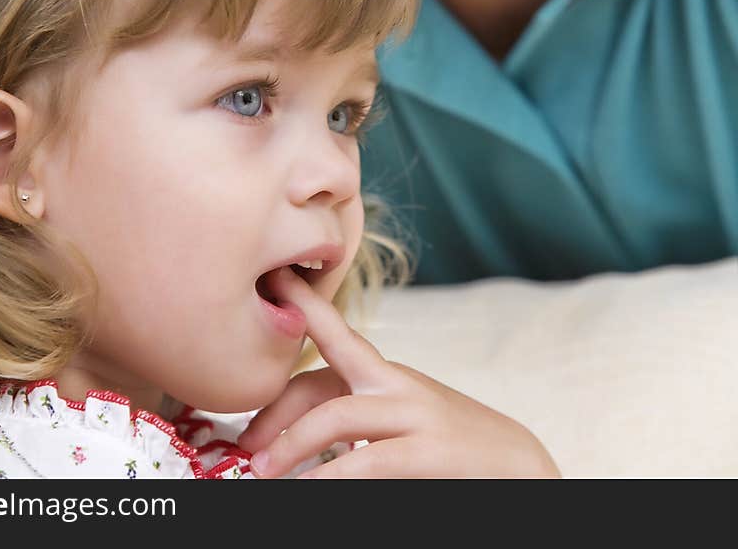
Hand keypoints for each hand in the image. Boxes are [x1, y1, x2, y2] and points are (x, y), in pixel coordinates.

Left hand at [238, 266, 560, 477]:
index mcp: (389, 377)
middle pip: (322, 381)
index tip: (275, 282)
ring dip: (291, 444)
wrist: (526, 469)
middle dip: (275, 410)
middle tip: (243, 444)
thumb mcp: (401, 424)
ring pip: (337, 415)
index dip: (304, 309)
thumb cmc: (454, 448)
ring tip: (262, 473)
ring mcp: (417, 414)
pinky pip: (367, 460)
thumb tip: (298, 441)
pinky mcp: (432, 450)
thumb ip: (359, 421)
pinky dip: (329, 476)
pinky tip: (309, 487)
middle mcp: (398, 386)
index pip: (335, 339)